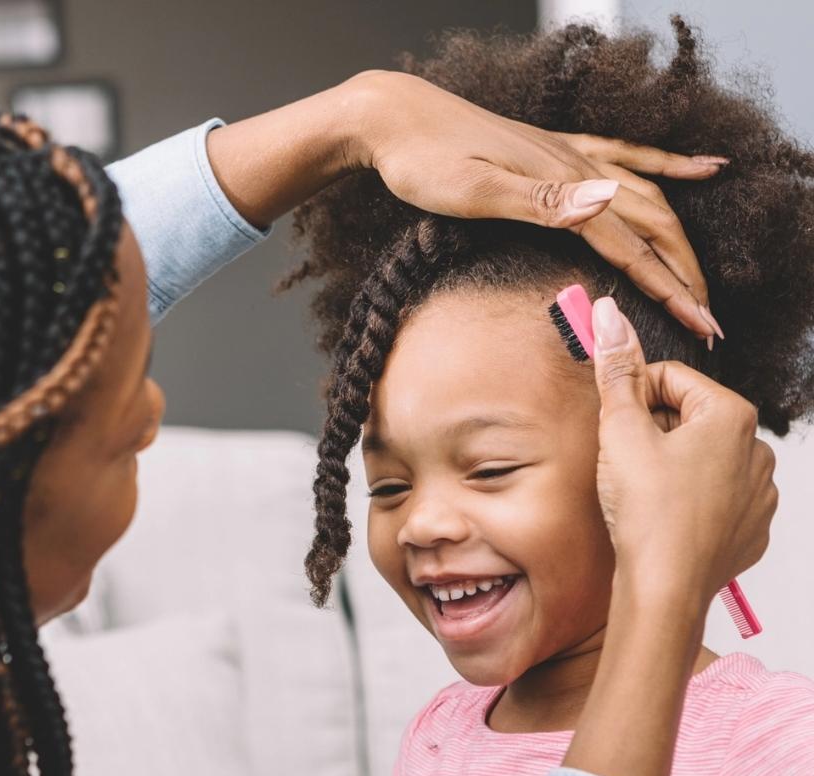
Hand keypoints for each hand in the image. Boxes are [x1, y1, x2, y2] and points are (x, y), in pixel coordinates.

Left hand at [349, 71, 725, 341]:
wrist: (396, 120)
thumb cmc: (424, 162)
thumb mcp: (475, 190)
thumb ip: (542, 201)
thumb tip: (607, 204)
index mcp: (563, 185)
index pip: (632, 247)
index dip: (669, 289)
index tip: (701, 325)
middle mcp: (577, 167)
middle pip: (652, 225)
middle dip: (684, 273)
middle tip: (709, 318)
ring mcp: (569, 155)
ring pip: (647, 197)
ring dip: (680, 238)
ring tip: (702, 275)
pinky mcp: (556, 150)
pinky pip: (627, 156)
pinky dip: (668, 166)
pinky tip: (699, 169)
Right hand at [590, 297, 776, 607]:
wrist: (665, 588)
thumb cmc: (645, 512)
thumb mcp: (620, 431)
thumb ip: (616, 369)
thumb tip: (608, 314)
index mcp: (730, 415)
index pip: (670, 380)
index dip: (632, 399)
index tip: (615, 425)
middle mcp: (757, 449)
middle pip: (688, 418)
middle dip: (654, 434)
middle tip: (626, 465)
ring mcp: (759, 492)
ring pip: (703, 459)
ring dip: (672, 467)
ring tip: (644, 496)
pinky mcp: (752, 527)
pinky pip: (717, 498)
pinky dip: (690, 502)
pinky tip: (666, 519)